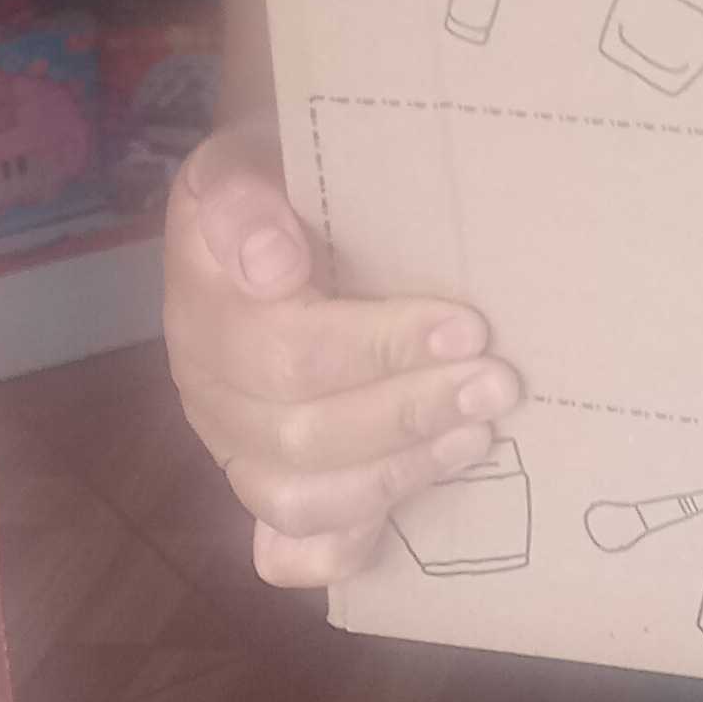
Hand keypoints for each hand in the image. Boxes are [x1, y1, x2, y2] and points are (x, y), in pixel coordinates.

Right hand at [163, 127, 523, 590]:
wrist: (283, 190)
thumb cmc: (290, 171)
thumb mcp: (257, 152)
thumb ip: (245, 197)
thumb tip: (273, 264)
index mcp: (203, 303)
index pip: (287, 350)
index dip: (382, 347)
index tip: (469, 324)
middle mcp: (210, 386)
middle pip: (301, 434)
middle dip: (411, 410)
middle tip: (499, 382)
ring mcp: (235, 444)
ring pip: (299, 499)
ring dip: (398, 474)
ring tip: (479, 434)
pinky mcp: (267, 483)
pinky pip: (286, 549)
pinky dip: (340, 548)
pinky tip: (397, 526)